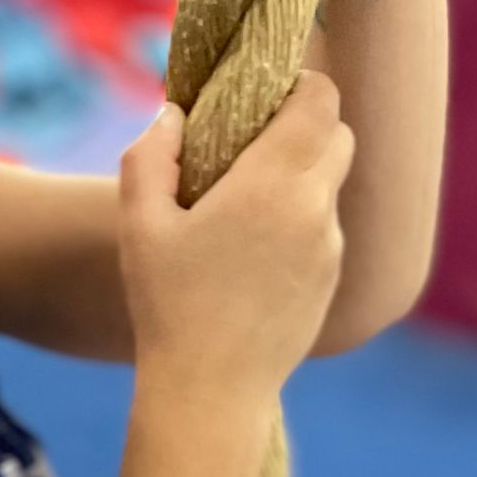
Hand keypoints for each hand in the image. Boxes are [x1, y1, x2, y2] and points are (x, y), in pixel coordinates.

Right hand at [118, 71, 355, 401]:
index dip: (300, 84)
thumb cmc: (168, 307)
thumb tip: (173, 114)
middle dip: (304, 127)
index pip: (321, 98)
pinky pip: (325, 232)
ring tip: (246, 207)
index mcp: (272, 183)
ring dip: (300, 180)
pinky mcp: (331, 283)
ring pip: (330, 186)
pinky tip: (254, 255)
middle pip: (338, 134)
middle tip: (255, 143)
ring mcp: (330, 249)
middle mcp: (314, 209)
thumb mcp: (138, 226)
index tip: (265, 95)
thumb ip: (149, 156)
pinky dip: (300, 225)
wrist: (210, 392)